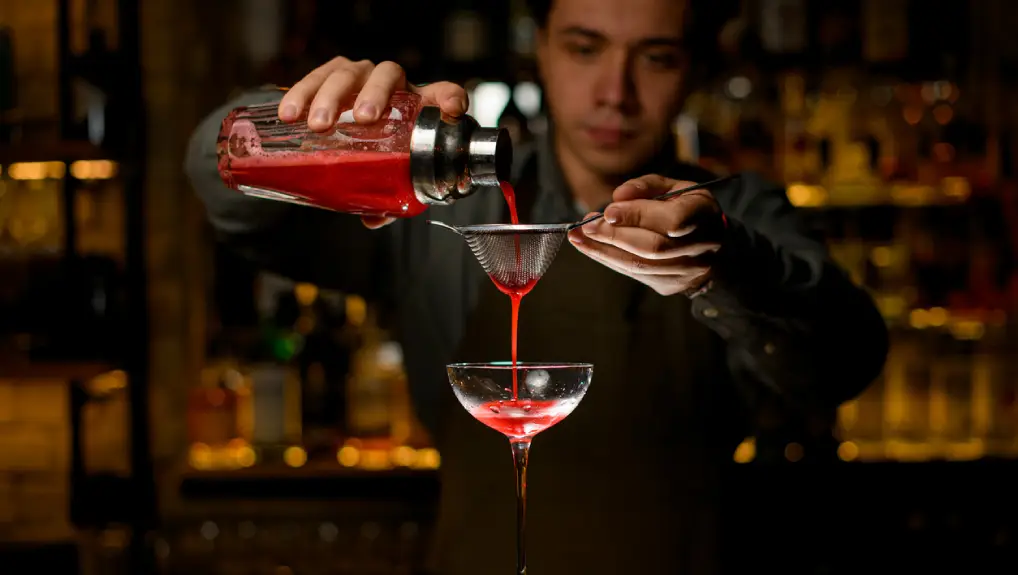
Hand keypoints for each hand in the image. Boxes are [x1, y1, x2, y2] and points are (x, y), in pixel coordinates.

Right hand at [277, 57, 468, 229]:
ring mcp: (360, 75)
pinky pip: (316, 76)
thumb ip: (386, 196)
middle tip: (363, 120)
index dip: (450, 98)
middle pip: (388, 75)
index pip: (442, 93)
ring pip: (347, 73)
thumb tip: (373, 219)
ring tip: (316, 124)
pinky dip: (300, 93)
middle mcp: (391, 83)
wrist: (354, 130)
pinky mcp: (331, 75)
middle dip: (375, 95)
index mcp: (418, 104)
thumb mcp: (390, 174)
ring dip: (330, 96)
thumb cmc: (381, 150)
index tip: (451, 110)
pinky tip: (289, 114)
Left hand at [567, 175, 725, 296]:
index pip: (671, 219)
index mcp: (704, 212)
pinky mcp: (671, 284)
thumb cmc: (685, 208)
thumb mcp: (672, 187)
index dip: (638, 216)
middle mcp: (702, 244)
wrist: (710, 245)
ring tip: (578, 237)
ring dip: (604, 251)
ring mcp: (688, 270)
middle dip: (614, 235)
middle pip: (653, 246)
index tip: (608, 211)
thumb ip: (646, 186)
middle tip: (586, 225)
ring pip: (641, 265)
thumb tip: (617, 197)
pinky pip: (635, 274)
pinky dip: (609, 260)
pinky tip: (590, 248)